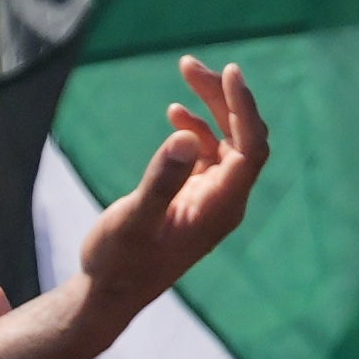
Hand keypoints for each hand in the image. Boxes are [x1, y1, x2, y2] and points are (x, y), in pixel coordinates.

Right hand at [70, 56, 269, 321]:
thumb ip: (161, 180)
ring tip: (185, 74)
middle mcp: (225, 202)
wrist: (107, 294)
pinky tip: (175, 114)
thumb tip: (186, 137)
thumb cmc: (118, 263)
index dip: (244, 108)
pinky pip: (210, 155)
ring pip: (227, 142)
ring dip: (210, 107)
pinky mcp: (194, 199)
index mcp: (221, 208)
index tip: (228, 72)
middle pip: (243, 138)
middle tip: (189, 64)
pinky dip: (197, 129)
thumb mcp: (133, 219)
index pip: (251, 148)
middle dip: (223, 98)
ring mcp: (211, 200)